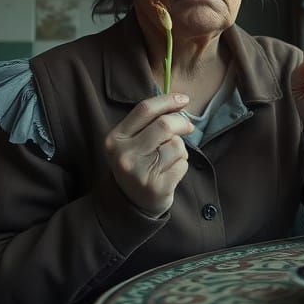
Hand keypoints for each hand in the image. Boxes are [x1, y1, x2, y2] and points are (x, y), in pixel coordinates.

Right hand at [103, 93, 192, 216]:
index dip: (167, 100)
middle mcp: (124, 155)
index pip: (144, 109)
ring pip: (176, 146)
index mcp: (115, 138)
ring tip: (169, 159)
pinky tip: (170, 173)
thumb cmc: (138, 163)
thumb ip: (150, 122)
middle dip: (182, 123)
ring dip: (181, 150)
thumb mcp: (133, 141)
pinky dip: (182, 165)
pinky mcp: (156, 187)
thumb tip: (179, 101)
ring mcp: (139, 172)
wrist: (132, 203)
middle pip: (164, 125)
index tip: (184, 99)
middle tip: (189, 127)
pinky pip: (182, 164)